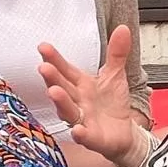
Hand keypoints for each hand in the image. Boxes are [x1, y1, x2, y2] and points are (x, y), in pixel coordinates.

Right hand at [40, 25, 139, 166]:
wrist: (124, 133)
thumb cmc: (112, 104)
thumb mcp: (115, 75)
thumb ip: (116, 53)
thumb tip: (122, 28)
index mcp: (81, 85)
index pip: (65, 70)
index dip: (54, 59)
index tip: (43, 47)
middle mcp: (77, 101)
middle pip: (62, 88)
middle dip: (52, 78)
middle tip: (44, 67)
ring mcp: (82, 120)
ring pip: (68, 111)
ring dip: (60, 102)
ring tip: (53, 91)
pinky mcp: (92, 138)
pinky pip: (84, 136)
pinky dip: (80, 133)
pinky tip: (77, 130)